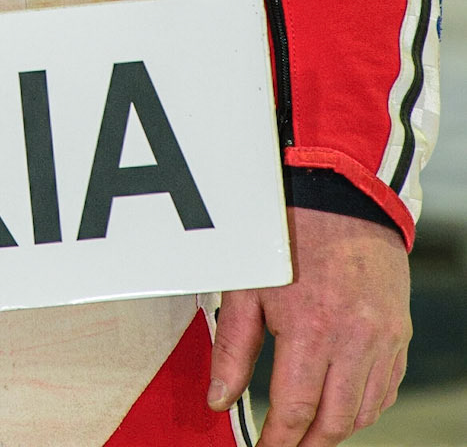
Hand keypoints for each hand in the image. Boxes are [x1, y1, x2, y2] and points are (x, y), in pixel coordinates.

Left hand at [209, 206, 410, 444]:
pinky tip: (343, 400)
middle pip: (335, 422)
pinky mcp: (399, 332)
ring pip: (365, 411)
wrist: (342, 195)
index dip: (278, 440)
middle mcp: (354, 339)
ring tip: (312, 429)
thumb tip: (218, 397)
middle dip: (309, 444)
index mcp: (311, 329)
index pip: (295, 410)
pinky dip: (366, 404)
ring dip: (338, 427)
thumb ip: (234, 348)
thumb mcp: (249, 285)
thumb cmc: (290, 233)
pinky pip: (387, 388)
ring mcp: (383, 338)